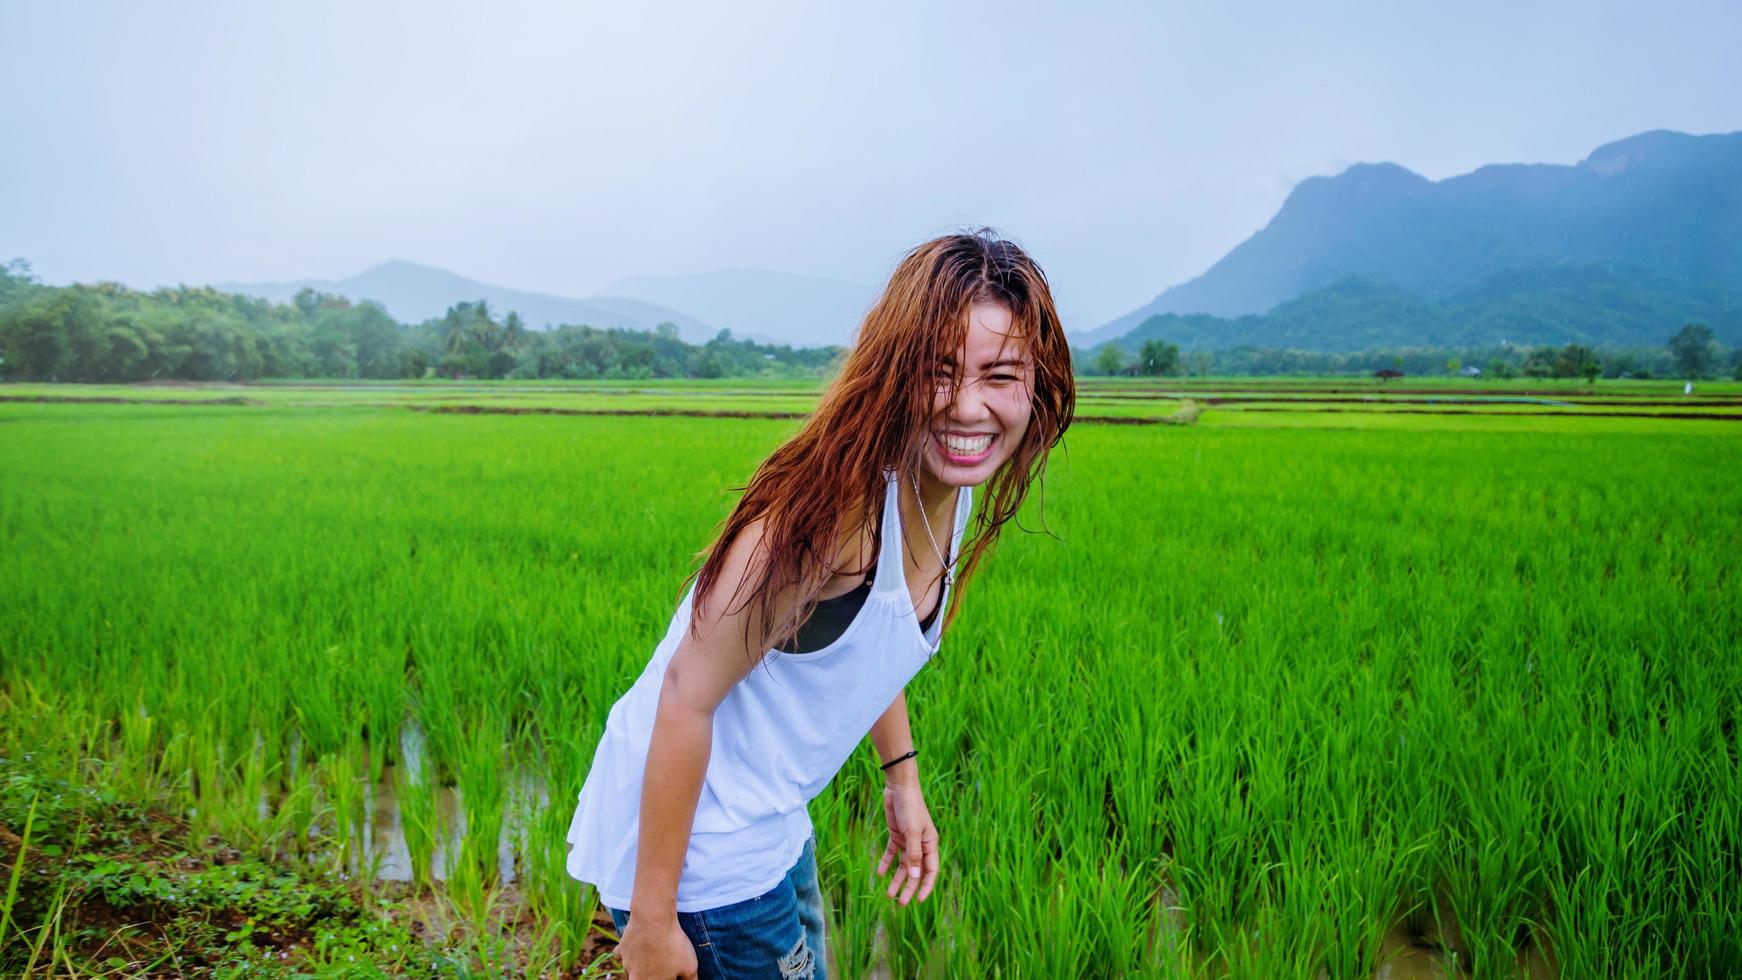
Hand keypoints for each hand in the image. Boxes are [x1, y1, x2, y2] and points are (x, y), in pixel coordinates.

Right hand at [617, 913, 696, 979]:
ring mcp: (626, 963)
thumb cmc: (673, 944)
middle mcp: (635, 977)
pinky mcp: (621, 948)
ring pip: (631, 970)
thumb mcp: (690, 966)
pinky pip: (621, 954)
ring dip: (640, 966)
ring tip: (654, 956)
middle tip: (663, 963)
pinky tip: (634, 948)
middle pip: (643, 979)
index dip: (668, 977)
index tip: (673, 971)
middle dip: (654, 974)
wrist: (653, 919)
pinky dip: (627, 952)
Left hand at [876, 780, 938, 904]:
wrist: (899, 787)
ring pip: (903, 865)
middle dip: (909, 887)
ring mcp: (908, 840)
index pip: (930, 871)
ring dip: (897, 879)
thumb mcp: (911, 832)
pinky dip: (886, 863)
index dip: (925, 886)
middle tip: (900, 903)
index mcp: (930, 844)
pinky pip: (892, 853)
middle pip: (915, 871)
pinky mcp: (896, 835)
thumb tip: (915, 877)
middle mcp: (920, 845)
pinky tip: (879, 873)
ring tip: (889, 894)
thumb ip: (913, 855)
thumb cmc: (910, 807)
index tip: (919, 901)